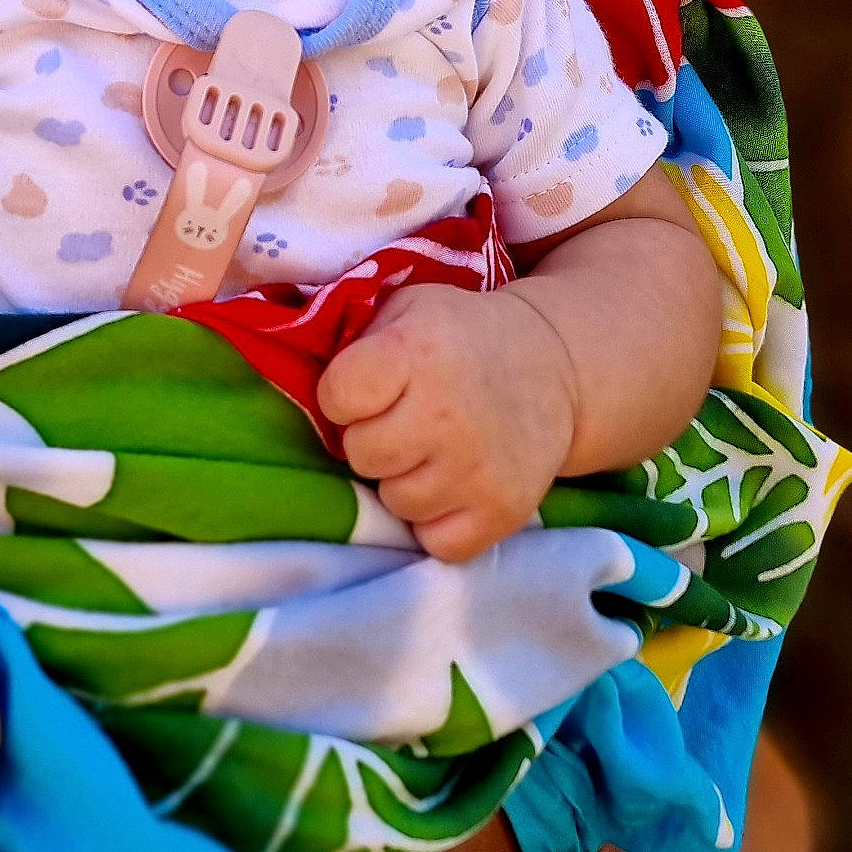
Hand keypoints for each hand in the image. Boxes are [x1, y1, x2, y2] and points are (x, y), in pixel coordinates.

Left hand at [316, 283, 578, 561]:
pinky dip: (438, 521)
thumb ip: (355, 336)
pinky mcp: (501, 512)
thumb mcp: (409, 308)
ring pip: (395, 502)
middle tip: (405, 420)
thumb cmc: (460, 336)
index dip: (345, 395)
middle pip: (361, 454)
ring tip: (434, 449)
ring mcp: (475, 468)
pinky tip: (454, 484)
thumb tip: (298, 373)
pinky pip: (435, 542)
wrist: (554, 367)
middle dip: (373, 439)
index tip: (372, 387)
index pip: (336, 397)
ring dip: (405, 480)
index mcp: (416, 352)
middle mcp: (445, 412)